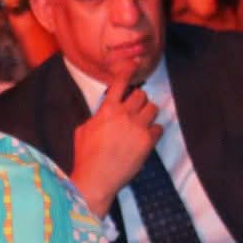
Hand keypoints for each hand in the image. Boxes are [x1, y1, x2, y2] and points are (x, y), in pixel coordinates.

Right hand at [69, 70, 160, 215]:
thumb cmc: (85, 157)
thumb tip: (103, 114)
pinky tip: (145, 139)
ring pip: (153, 108)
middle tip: (133, 109)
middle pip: (141, 94)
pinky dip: (154, 132)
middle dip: (138, 100)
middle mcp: (124, 115)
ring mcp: (138, 128)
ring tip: (140, 123)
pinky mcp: (148, 142)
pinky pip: (159, 128)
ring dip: (147, 114)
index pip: (120, 82)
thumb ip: (96, 117)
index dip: (127, 70)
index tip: (133, 63)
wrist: (96, 179)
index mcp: (107, 110)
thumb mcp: (83, 131)